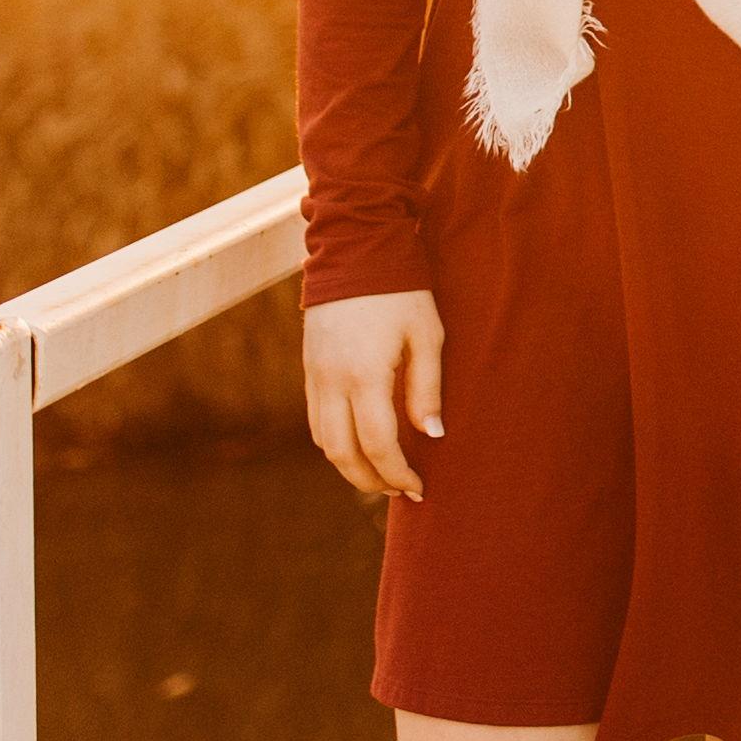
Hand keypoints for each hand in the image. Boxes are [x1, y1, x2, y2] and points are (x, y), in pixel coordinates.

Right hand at [305, 289, 446, 506]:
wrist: (355, 250)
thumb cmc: (401, 291)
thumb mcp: (428, 336)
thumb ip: (427, 389)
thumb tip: (431, 436)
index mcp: (364, 376)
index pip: (377, 445)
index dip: (397, 473)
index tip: (419, 487)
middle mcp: (331, 382)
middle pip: (342, 454)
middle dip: (370, 480)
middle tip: (400, 489)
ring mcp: (314, 375)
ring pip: (323, 441)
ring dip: (350, 465)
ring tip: (382, 473)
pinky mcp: (308, 368)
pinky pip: (316, 420)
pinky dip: (335, 442)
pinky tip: (360, 443)